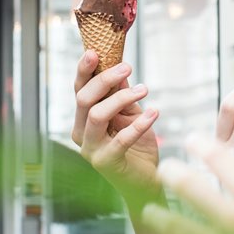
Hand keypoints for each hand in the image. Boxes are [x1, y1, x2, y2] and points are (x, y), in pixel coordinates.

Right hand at [73, 51, 161, 189]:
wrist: (146, 183)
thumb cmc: (137, 147)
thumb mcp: (130, 114)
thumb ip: (121, 94)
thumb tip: (120, 67)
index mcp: (82, 119)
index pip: (79, 89)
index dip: (85, 70)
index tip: (95, 51)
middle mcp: (80, 133)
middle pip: (84, 99)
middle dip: (105, 79)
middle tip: (128, 67)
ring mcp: (90, 149)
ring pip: (97, 115)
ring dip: (122, 98)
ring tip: (145, 90)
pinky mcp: (105, 163)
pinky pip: (121, 139)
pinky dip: (139, 123)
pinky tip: (154, 112)